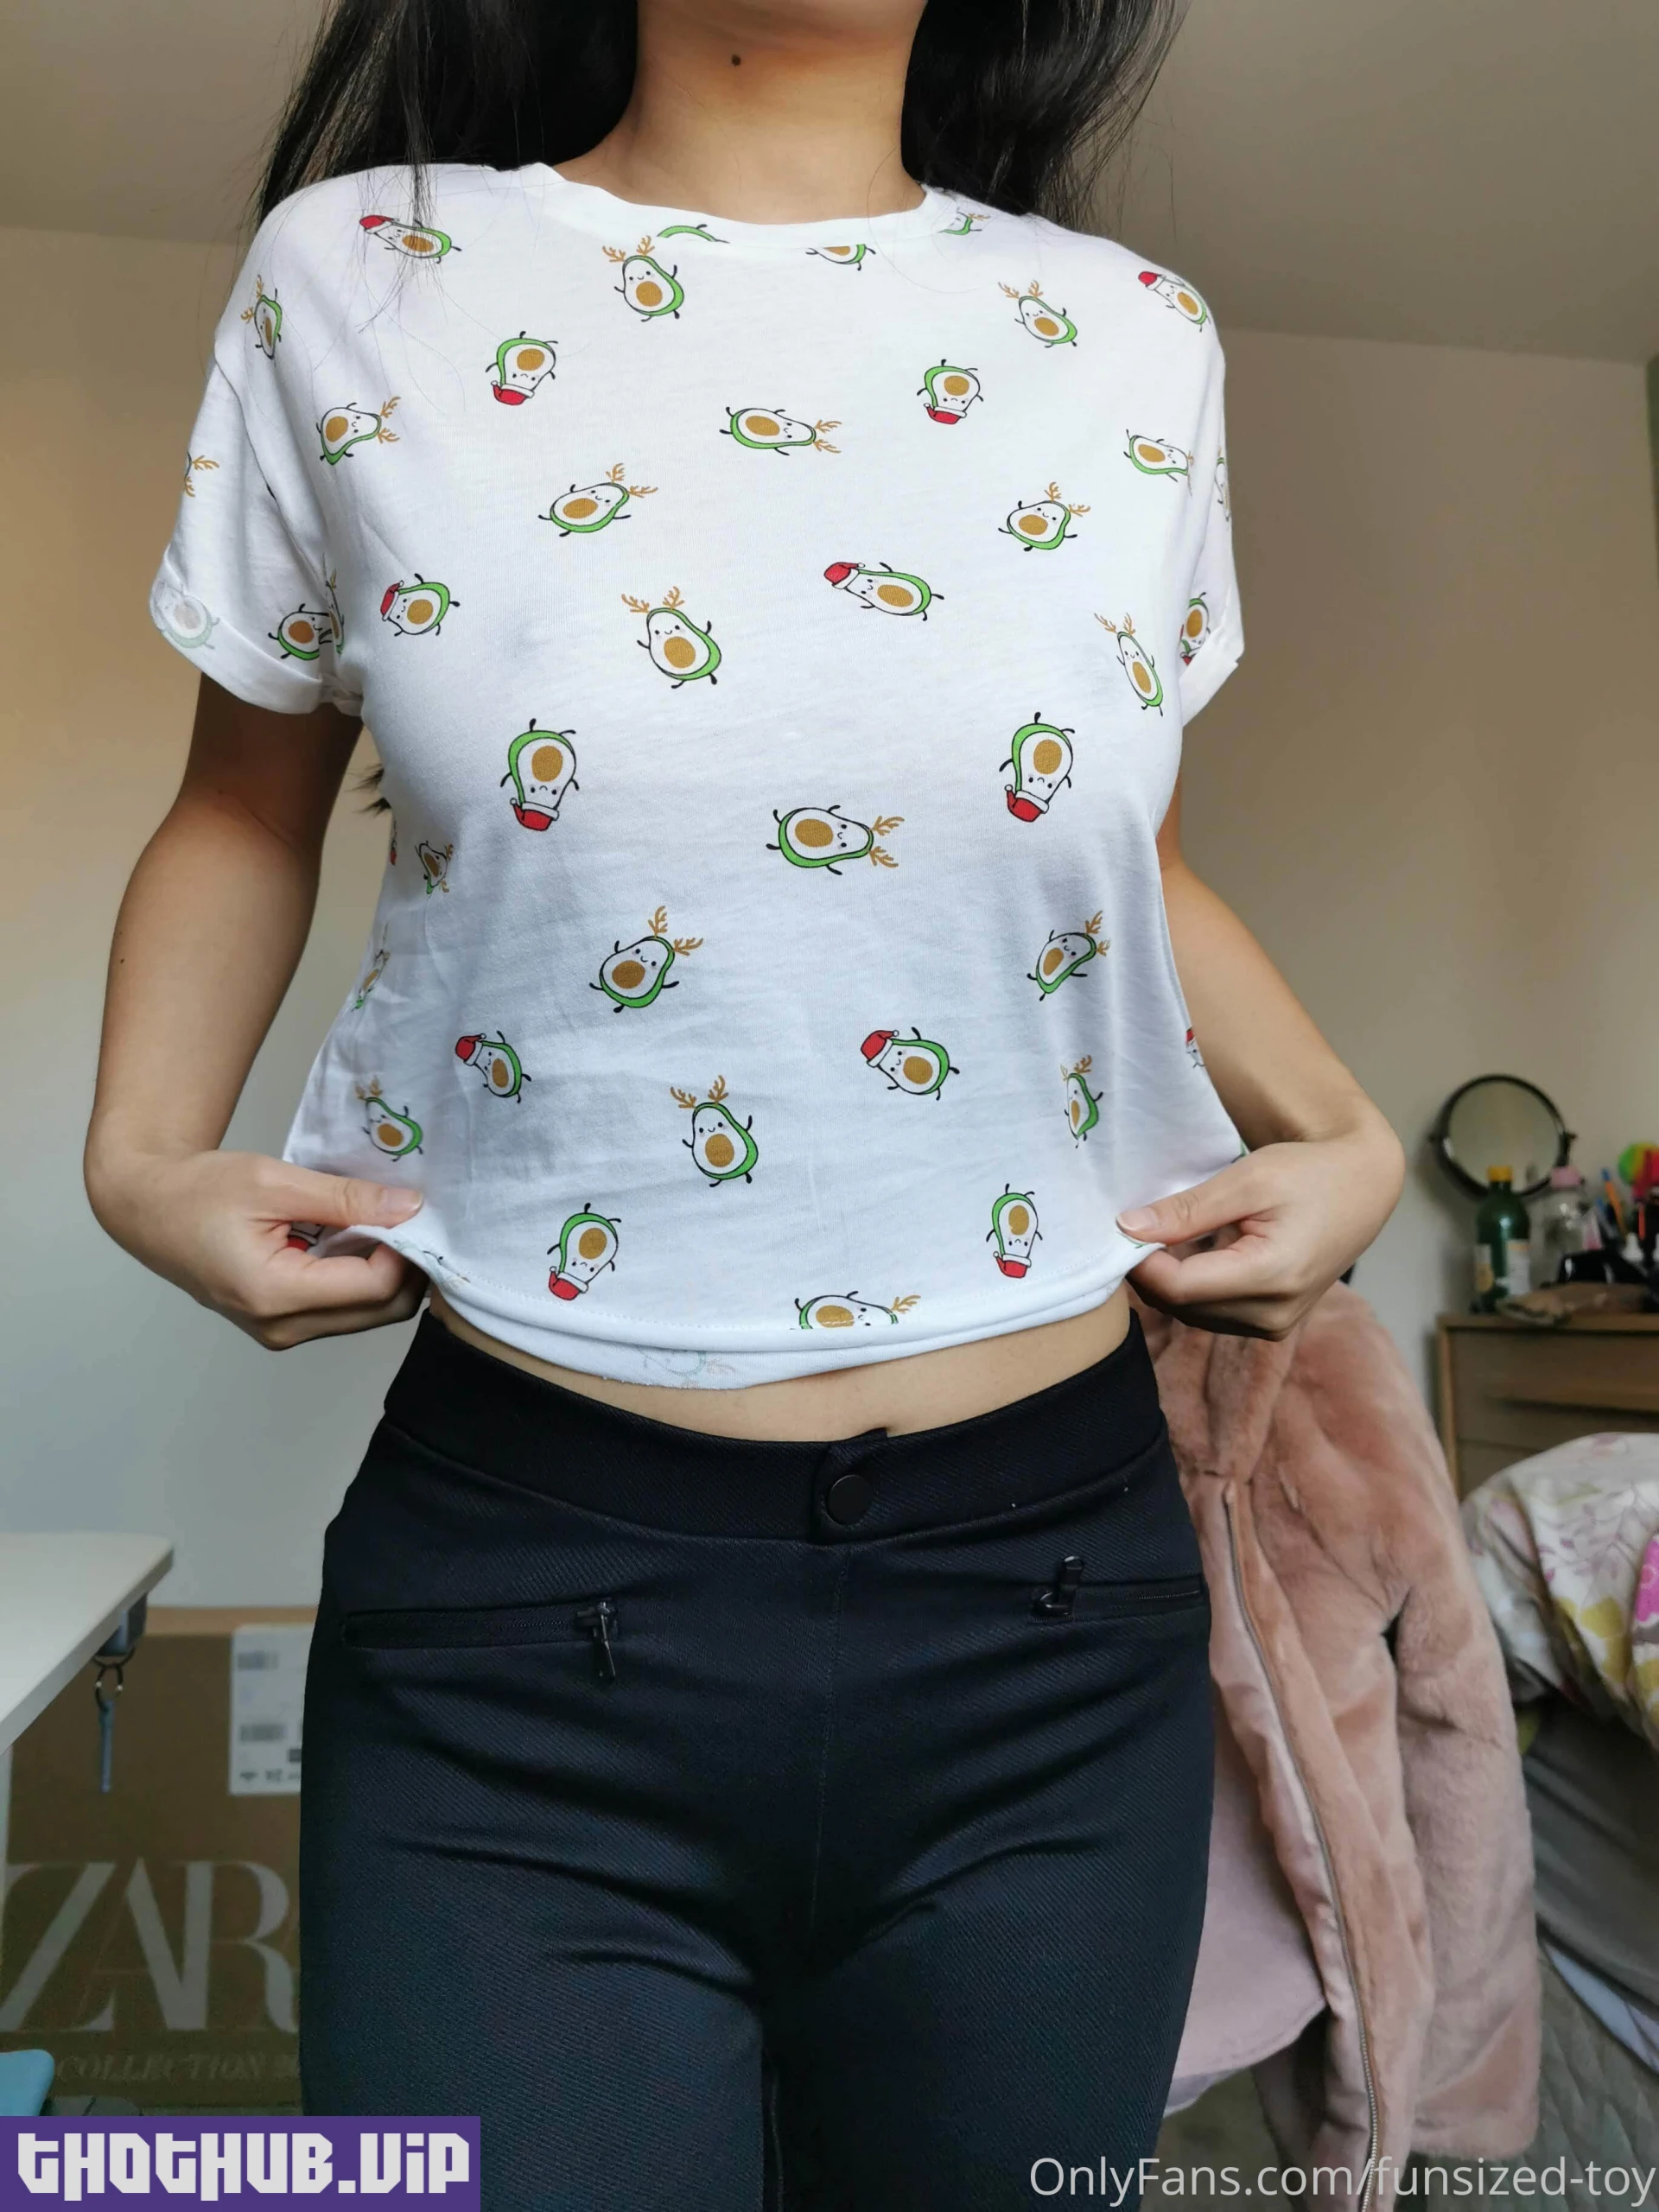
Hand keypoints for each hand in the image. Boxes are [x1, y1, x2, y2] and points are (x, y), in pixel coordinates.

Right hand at [87, 1147, 427, 1348]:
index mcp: (275, 1293)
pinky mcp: (280, 1325)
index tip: (408, 1210)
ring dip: (384, 1274)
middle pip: (380, 1311)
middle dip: (404, 1267)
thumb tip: (410, 1207)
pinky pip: (342, 1311)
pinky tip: (351, 1241)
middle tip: (401, 1217)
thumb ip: (345, 1198)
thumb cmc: (199, 1190)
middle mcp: (281, 1327)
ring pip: (366, 1315)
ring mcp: (280, 1332)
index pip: (375, 1287)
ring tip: (373, 1224)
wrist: (147, 1209)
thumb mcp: (275, 1181)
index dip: (405, 1250)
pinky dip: (359, 1280)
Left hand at [1116, 1113, 1405, 1340]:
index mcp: (1271, 1277)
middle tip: (1137, 1227)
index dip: (1140, 1263)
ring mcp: (1275, 1326)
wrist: (1364, 1188)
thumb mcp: (1246, 1180)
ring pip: (1193, 1314)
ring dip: (1169, 1280)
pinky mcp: (1273, 1324)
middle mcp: (1274, 1315)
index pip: (1179, 1288)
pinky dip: (1192, 1287)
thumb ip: (1186, 1210)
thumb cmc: (1308, 1174)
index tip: (1120, 1229)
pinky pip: (1213, 1314)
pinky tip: (1191, 1252)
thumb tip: (1126, 1228)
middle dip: (1151, 1271)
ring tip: (1165, 1234)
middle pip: (1182, 1306)